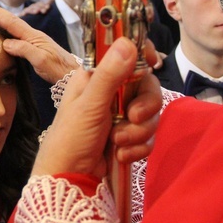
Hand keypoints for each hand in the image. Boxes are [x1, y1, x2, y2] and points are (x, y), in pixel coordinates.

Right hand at [0, 0, 77, 83]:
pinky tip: (4, 28)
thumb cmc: (59, 69)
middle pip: (11, 19)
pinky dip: (6, 27)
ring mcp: (34, 40)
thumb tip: (6, 43)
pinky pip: (16, 33)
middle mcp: (33, 35)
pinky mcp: (35, 46)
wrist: (73, 74)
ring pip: (13, 25)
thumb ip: (24, 50)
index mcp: (33, 36)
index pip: (10, 23)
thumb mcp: (41, 61)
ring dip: (0, 17)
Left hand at [32, 38, 160, 177]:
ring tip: (117, 144)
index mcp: (96, 77)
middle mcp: (111, 92)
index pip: (124, 54)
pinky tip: (120, 156)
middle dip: (145, 106)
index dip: (141, 54)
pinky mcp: (129, 137)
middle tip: (133, 118)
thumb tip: (128, 43)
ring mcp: (121, 115)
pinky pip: (148, 136)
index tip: (152, 62)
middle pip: (147, 86)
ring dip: (138, 132)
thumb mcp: (89, 105)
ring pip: (150, 114)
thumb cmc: (70, 138)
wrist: (69, 179)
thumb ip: (109, 75)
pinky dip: (138, 148)